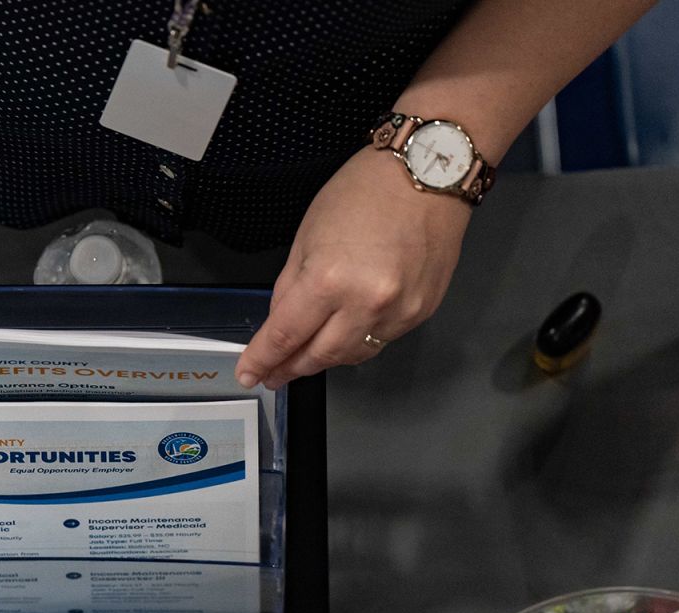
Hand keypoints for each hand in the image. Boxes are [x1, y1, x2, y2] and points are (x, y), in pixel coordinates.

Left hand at [234, 146, 472, 389]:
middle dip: (290, 369)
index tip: (248, 374)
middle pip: (319, 356)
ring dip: (323, 360)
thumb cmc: (364, 191)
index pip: (286, 336)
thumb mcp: (308, 235)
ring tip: (303, 359)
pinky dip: (357, 343)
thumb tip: (280, 323)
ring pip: (351, 356)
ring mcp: (398, 312)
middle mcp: (365, 304)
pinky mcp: (421, 312)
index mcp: (328, 280)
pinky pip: (380, 341)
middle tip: (273, 375)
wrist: (430, 171)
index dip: (262, 360)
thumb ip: (290, 286)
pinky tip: (342, 336)